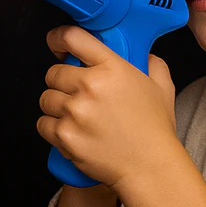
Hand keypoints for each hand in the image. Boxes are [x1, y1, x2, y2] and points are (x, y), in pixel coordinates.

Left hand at [36, 25, 179, 191]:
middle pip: (53, 73)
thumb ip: (152, 63)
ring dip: (56, 105)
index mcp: (112, 68)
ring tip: (74, 115)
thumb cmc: (155, 130)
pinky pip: (43, 123)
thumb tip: (142, 53)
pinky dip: (52, 127)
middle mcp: (90, 86)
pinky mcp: (65, 136)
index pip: (73, 37)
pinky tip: (70, 131)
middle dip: (61, 81)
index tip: (56, 42)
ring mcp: (75, 112)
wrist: (150, 169)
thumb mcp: (162, 87)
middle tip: (75, 93)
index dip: (59, 38)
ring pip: (46, 98)